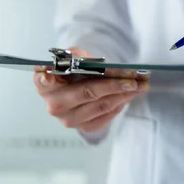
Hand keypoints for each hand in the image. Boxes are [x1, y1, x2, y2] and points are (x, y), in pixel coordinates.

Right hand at [34, 47, 149, 132]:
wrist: (78, 84)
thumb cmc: (75, 68)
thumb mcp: (75, 56)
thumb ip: (83, 57)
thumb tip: (106, 68)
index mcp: (43, 83)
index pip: (48, 80)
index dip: (58, 77)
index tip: (61, 74)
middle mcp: (53, 104)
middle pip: (87, 93)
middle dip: (114, 85)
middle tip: (134, 80)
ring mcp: (67, 119)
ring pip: (101, 106)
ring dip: (123, 95)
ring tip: (140, 86)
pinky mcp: (83, 127)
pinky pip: (105, 116)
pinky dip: (120, 104)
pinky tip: (129, 95)